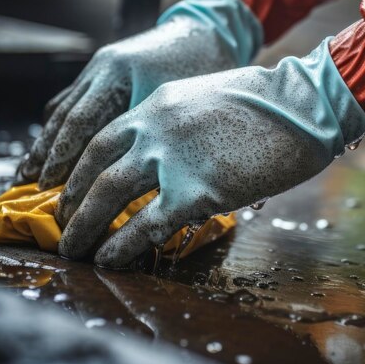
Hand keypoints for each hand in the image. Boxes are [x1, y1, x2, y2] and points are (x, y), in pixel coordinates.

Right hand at [18, 0, 261, 189]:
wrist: (206, 29)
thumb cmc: (204, 67)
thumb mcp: (184, 102)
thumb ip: (157, 134)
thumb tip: (144, 181)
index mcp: (121, 73)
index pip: (83, 121)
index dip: (63, 156)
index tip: (48, 185)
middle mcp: (104, 67)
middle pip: (66, 115)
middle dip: (47, 152)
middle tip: (28, 184)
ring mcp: (102, 65)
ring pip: (65, 106)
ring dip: (48, 139)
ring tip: (31, 170)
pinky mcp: (106, 68)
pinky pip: (75, 97)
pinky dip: (62, 123)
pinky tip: (55, 144)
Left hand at [56, 39, 364, 267]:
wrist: (302, 105)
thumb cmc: (267, 104)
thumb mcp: (207, 102)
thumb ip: (179, 126)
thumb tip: (168, 160)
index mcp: (157, 105)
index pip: (101, 138)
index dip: (80, 168)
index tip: (71, 190)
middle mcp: (153, 128)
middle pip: (94, 168)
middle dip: (72, 201)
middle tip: (61, 224)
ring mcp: (172, 159)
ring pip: (108, 195)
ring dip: (84, 226)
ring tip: (73, 249)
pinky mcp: (196, 191)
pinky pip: (146, 224)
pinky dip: (121, 246)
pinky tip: (110, 261)